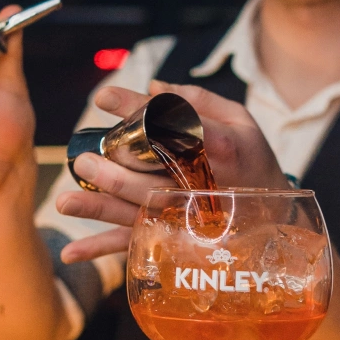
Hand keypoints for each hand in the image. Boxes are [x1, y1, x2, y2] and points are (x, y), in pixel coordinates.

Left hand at [57, 79, 288, 261]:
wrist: (274, 219)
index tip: (103, 98)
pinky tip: (71, 253)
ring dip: (99, 209)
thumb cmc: (252, 161)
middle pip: (153, 180)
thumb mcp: (240, 122)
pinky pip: (134, 244)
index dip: (138, 111)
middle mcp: (202, 187)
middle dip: (115, 172)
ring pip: (137, 213)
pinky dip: (101, 249)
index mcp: (221, 151)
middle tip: (82, 159)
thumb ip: (198, 100)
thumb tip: (154, 87)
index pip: (176, 127)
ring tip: (64, 202)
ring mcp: (186, 217)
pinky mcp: (173, 237)